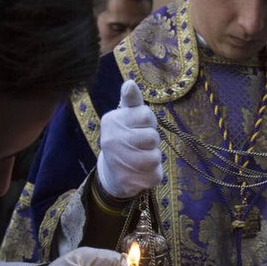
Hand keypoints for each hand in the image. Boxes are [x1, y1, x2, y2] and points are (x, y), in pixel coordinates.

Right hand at [96, 79, 162, 199]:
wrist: (111, 173)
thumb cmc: (123, 138)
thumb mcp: (126, 116)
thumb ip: (131, 100)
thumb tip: (130, 83)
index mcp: (112, 120)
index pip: (147, 115)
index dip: (149, 122)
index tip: (139, 127)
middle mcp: (112, 140)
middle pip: (153, 137)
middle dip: (151, 142)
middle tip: (140, 145)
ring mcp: (119, 162)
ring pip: (155, 158)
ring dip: (154, 158)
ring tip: (141, 158)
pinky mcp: (128, 182)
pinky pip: (155, 176)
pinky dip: (153, 175)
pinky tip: (141, 173)